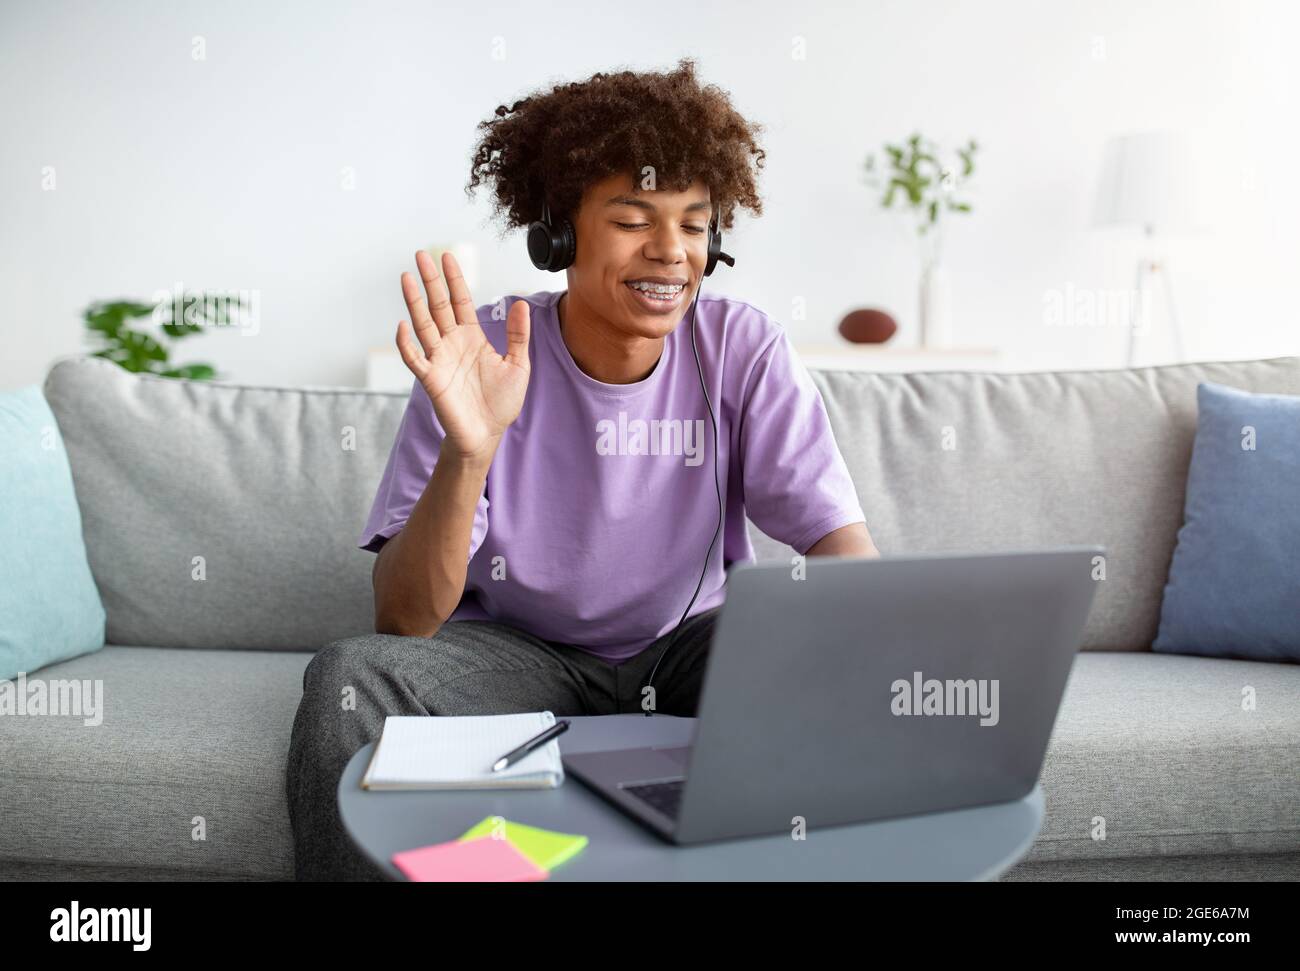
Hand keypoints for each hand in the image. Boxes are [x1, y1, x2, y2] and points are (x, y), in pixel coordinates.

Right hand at [396, 250, 530, 462]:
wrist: (488, 434)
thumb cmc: (501, 402)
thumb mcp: (518, 364)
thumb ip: (519, 335)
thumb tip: (521, 304)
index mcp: (471, 337)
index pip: (460, 301)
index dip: (453, 279)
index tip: (447, 257)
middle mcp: (451, 343)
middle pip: (437, 305)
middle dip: (429, 280)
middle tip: (420, 254)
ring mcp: (439, 359)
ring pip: (423, 324)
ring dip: (413, 302)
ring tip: (405, 278)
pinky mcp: (431, 379)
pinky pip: (415, 358)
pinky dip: (407, 343)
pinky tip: (403, 326)